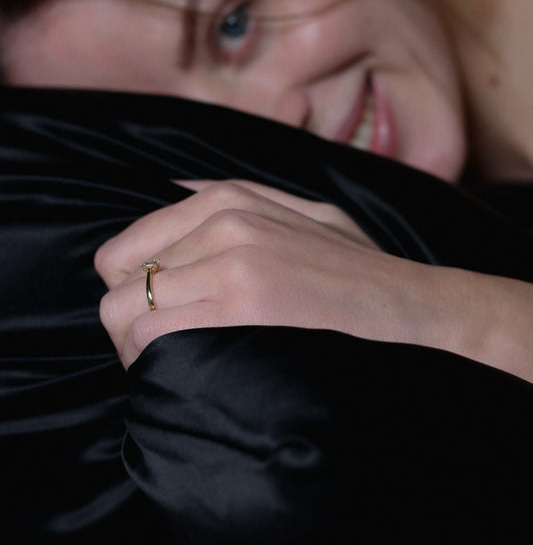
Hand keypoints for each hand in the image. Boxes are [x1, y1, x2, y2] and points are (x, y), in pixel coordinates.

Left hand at [96, 179, 429, 368]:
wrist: (406, 306)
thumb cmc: (352, 268)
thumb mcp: (301, 209)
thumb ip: (236, 193)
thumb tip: (173, 186)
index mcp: (225, 198)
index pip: (121, 248)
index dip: (132, 289)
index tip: (159, 315)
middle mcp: (221, 223)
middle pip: (116, 281)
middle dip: (131, 320)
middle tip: (165, 346)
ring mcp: (231, 263)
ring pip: (125, 313)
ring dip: (142, 347)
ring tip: (181, 361)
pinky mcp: (242, 307)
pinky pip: (156, 338)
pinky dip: (160, 363)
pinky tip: (196, 372)